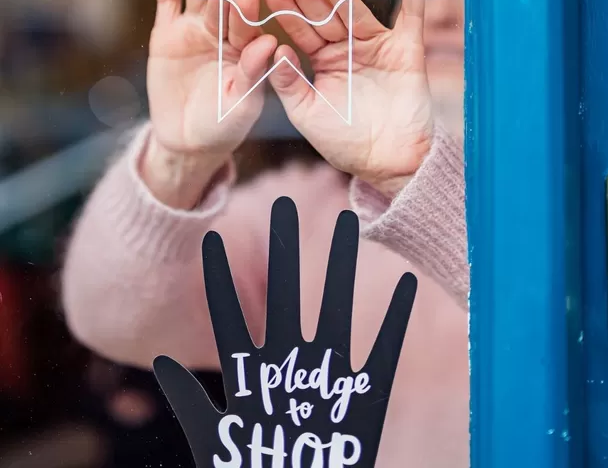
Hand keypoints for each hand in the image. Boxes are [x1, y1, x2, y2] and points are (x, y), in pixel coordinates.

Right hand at [143, 0, 275, 208]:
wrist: (187, 139)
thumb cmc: (224, 125)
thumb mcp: (241, 105)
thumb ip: (253, 74)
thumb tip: (270, 42)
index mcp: (247, 45)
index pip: (249, 20)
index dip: (249, 5)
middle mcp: (224, 30)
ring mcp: (195, 28)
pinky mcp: (167, 31)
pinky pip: (167, 3)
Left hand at [154, 198, 416, 467]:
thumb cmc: (254, 467)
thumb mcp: (217, 438)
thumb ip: (192, 402)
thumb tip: (160, 363)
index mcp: (253, 373)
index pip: (230, 316)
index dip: (219, 279)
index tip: (208, 237)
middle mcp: (289, 362)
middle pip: (287, 293)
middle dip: (285, 250)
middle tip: (283, 204)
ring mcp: (326, 375)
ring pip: (335, 309)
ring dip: (343, 268)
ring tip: (348, 223)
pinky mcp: (362, 398)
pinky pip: (384, 353)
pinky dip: (398, 320)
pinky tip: (408, 286)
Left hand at [265, 0, 433, 195]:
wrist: (389, 163)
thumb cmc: (344, 142)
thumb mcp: (306, 113)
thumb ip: (288, 81)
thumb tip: (274, 48)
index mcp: (321, 60)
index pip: (298, 26)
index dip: (281, 6)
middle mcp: (347, 46)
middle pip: (324, 11)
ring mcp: (376, 45)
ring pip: (356, 8)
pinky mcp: (406, 49)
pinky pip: (411, 15)